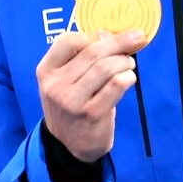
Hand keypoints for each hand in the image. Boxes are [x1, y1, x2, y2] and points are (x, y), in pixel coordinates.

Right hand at [36, 29, 145, 161]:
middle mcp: (56, 85)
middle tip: (136, 37)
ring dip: (124, 61)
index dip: (92, 35)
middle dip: (119, 41)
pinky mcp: (93, 113)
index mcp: (46, 71)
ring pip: (105, 67)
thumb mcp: (62, 82)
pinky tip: (129, 78)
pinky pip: (116, 85)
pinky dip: (127, 77)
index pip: (67, 40)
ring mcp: (73, 101)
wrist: (68, 146)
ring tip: (129, 63)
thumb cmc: (70, 106)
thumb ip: (79, 59)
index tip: (108, 36)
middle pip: (92, 52)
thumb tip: (109, 35)